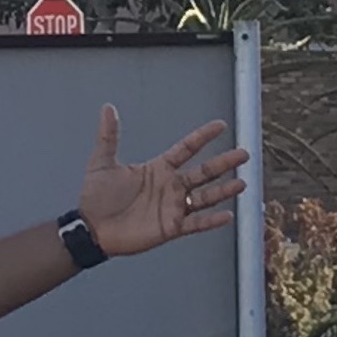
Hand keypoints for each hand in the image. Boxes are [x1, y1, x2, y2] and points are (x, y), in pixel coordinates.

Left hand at [77, 105, 248, 257]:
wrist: (91, 228)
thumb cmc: (97, 196)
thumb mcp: (102, 162)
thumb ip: (109, 136)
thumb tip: (108, 108)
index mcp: (158, 168)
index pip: (186, 149)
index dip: (203, 137)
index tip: (220, 125)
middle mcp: (170, 186)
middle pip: (203, 172)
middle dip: (223, 163)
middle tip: (244, 154)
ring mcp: (172, 207)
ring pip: (205, 197)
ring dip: (224, 191)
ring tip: (242, 183)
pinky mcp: (170, 227)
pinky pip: (196, 223)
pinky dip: (211, 221)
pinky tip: (227, 215)